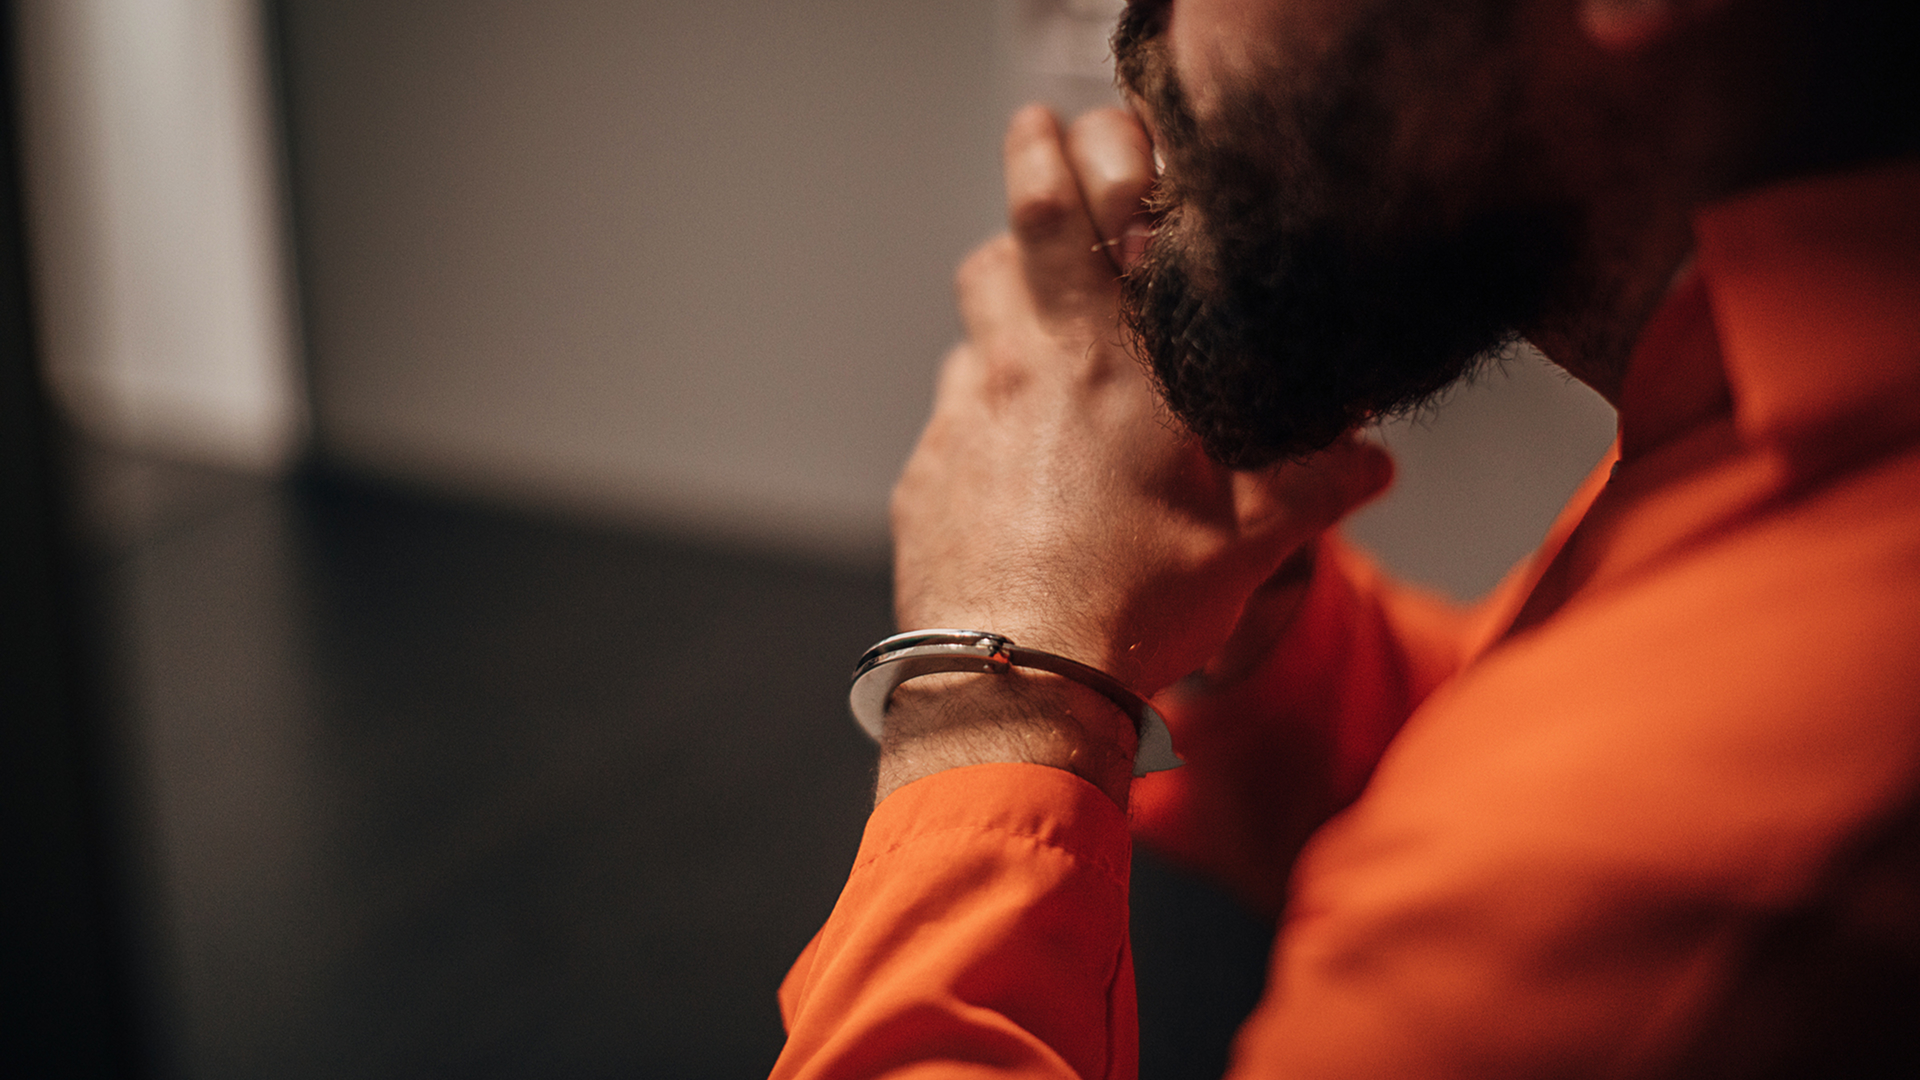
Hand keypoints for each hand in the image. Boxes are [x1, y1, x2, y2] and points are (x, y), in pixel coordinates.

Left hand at [878, 106, 1390, 802]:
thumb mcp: (1247, 546)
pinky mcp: (922, 481)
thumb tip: (1373, 461)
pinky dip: (980, 421)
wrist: (1016, 687)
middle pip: (996, 257)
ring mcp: (960, 426)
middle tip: (1047, 231)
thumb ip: (1312, 487)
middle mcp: (1020, 376)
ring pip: (969, 337)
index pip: (1061, 219)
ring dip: (1001, 330)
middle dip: (1018, 229)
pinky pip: (947, 422)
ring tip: (1043, 362)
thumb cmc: (1137, 609)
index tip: (1050, 125)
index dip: (1051, 156)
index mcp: (1106, 367)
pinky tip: (1013, 472)